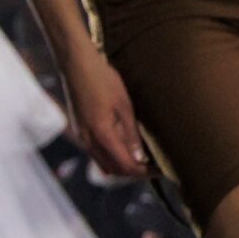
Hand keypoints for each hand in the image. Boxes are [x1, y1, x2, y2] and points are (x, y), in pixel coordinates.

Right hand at [60, 54, 146, 179]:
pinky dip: (112, 157)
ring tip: (144, 159)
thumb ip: (131, 133)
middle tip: (156, 166)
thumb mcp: (123, 105)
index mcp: (101, 135)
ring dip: (123, 166)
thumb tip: (140, 159)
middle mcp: (88, 142)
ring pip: (104, 164)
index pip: (125, 166)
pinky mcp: (80, 131)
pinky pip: (97, 154)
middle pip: (114, 170)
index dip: (144, 172)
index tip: (162, 170)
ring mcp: (82, 137)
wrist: (76, 65)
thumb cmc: (103, 79)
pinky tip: (126, 148)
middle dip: (135, 172)